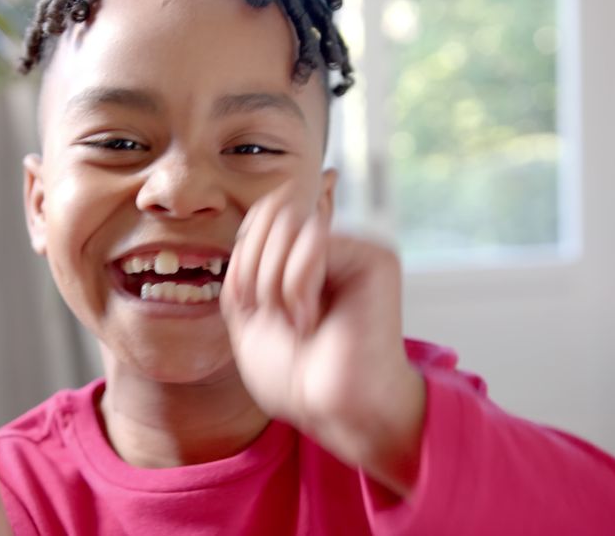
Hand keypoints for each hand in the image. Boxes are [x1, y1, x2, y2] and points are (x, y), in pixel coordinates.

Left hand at [221, 188, 425, 493]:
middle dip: (253, 268)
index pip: (260, 214)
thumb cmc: (294, 373)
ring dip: (274, 282)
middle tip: (270, 313)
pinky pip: (314, 242)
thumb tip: (273, 203)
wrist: (329, 411)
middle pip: (270, 212)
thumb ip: (249, 257)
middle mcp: (331, 244)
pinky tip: (312, 321)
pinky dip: (297, 287)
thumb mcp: (246, 308)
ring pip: (289, 225)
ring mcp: (354, 248)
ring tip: (294, 321)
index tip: (245, 304)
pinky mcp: (375, 258)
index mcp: (301, 254)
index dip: (240, 253)